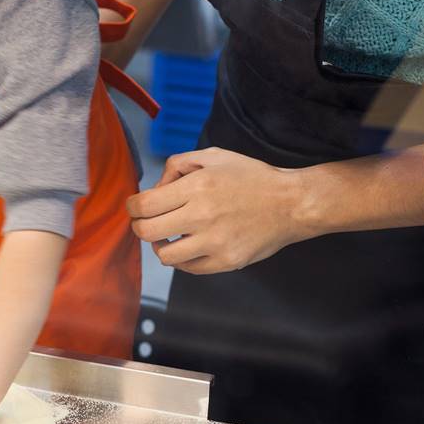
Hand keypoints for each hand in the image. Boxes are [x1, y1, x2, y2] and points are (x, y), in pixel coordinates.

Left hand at [127, 147, 313, 274]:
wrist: (291, 204)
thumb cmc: (252, 177)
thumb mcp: (214, 156)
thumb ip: (178, 165)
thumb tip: (155, 187)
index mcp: (196, 187)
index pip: (143, 205)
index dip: (132, 207)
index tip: (135, 207)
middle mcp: (202, 216)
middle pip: (147, 232)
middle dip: (140, 226)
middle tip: (146, 222)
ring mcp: (215, 242)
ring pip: (164, 255)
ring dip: (160, 246)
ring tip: (168, 236)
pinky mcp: (226, 261)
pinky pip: (188, 268)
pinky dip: (182, 258)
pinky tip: (189, 245)